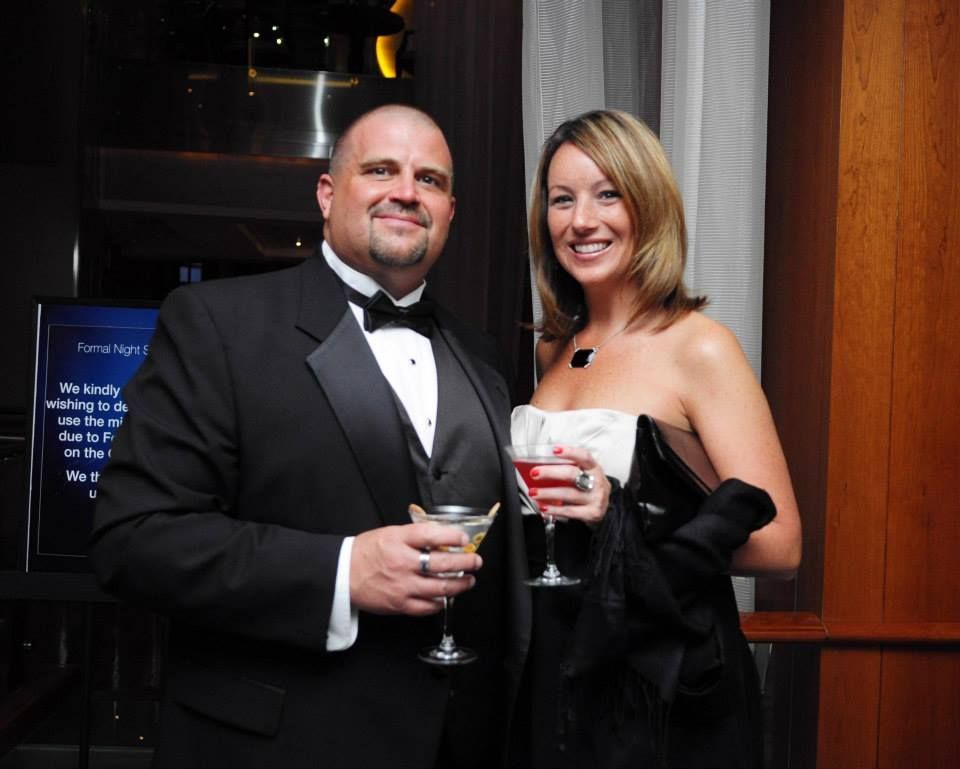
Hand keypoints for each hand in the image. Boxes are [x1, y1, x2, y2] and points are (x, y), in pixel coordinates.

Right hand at [349, 523, 482, 615]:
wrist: (343, 574)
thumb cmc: (366, 553)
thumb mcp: (390, 534)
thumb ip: (415, 536)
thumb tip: (443, 539)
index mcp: (398, 540)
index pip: (431, 535)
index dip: (452, 537)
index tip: (464, 539)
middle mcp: (402, 563)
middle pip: (442, 564)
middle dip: (465, 563)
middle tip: (475, 561)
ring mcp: (402, 586)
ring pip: (440, 588)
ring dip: (460, 584)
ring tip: (468, 580)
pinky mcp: (400, 604)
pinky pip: (427, 607)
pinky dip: (440, 603)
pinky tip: (446, 597)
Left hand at [526, 445, 611, 525]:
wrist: (605, 508)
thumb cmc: (589, 486)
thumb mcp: (585, 473)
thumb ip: (569, 467)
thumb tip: (540, 466)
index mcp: (594, 468)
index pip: (584, 456)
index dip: (570, 452)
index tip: (554, 450)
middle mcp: (597, 482)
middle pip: (572, 474)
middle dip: (550, 472)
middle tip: (535, 473)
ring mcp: (596, 498)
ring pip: (569, 494)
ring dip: (548, 493)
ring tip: (534, 492)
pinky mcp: (592, 513)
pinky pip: (569, 511)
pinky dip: (554, 509)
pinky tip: (544, 507)